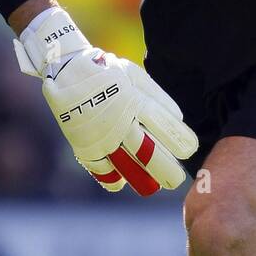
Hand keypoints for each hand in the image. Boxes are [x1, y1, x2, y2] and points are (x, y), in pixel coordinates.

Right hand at [14, 7, 198, 194]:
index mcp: (135, 102)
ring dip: (142, 179)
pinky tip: (122, 181)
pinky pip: (102, 170)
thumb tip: (178, 118)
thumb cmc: (106, 71)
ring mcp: (101, 137)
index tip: (190, 151)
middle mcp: (119, 123)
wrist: (65, 68)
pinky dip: (113, 179)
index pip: (164, 127)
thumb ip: (157, 96)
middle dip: (167, 170)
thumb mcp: (134, 75)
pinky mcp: (84, 146)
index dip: (179, 141)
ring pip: (127, 167)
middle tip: (177, 180)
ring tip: (153, 187)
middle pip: (149, 154)